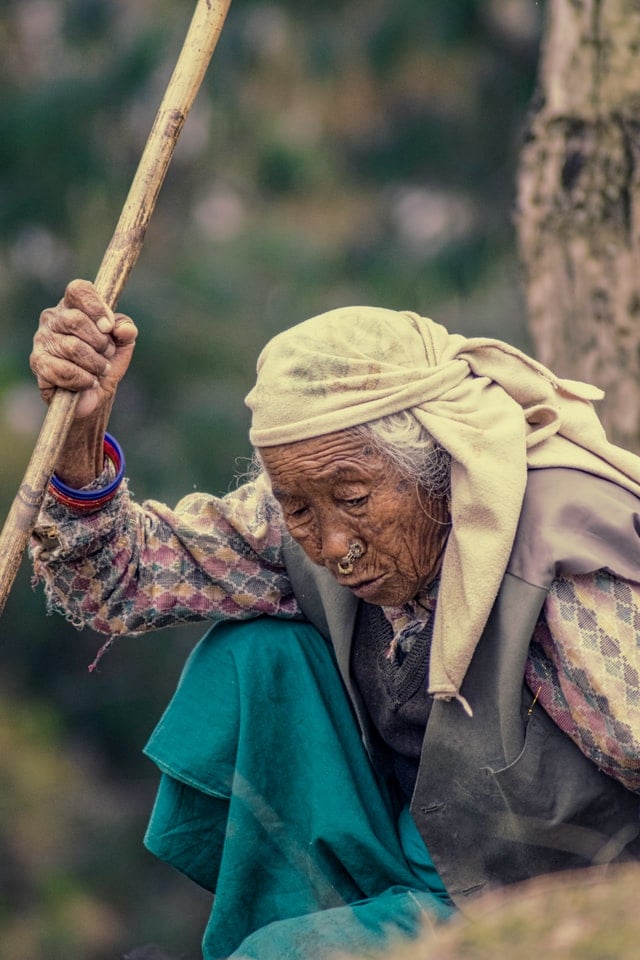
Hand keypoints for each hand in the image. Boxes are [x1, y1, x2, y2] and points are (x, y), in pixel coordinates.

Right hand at [30, 279, 137, 418]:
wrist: (92, 394)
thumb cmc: (104, 362)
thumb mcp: (122, 344)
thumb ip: (126, 330)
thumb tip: (124, 329)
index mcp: (73, 306)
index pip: (79, 290)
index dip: (96, 307)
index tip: (108, 328)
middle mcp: (53, 318)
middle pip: (76, 320)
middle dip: (100, 343)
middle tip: (107, 354)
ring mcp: (42, 339)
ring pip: (72, 347)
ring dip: (95, 363)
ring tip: (100, 370)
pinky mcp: (38, 363)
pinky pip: (64, 370)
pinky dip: (84, 379)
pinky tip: (90, 382)